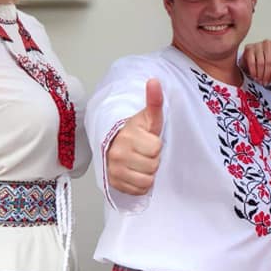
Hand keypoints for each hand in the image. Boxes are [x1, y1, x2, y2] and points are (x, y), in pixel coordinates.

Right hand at [106, 79, 163, 195]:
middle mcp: (117, 154)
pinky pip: (138, 190)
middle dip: (153, 160)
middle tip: (145, 152)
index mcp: (128, 136)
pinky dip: (141, 184)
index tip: (148, 139)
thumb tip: (154, 80)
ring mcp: (114, 170)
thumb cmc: (136, 131)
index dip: (156, 145)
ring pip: (146, 180)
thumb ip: (154, 100)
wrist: (115, 143)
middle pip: (152, 166)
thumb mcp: (148, 117)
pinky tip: (136, 172)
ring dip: (148, 173)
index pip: (156, 148)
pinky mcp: (114, 183)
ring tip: (141, 162)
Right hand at [241, 40, 270, 83]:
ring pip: (261, 63)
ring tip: (261, 81)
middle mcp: (268, 43)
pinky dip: (254, 72)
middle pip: (269, 62)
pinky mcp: (249, 48)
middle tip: (266, 82)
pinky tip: (255, 77)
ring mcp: (258, 45)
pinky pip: (252, 63)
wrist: (253, 54)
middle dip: (268, 75)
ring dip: (261, 75)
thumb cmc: (266, 58)